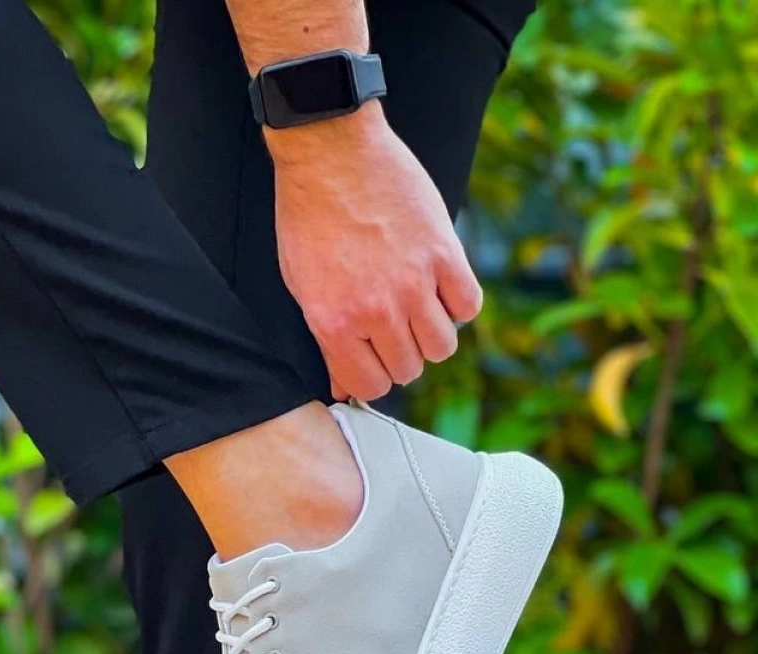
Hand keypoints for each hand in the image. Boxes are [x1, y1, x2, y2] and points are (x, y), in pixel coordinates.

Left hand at [269, 108, 482, 399]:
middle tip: (395, 327)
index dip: (374, 376)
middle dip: (402, 355)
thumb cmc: (309, 216)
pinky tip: (442, 286)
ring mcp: (413, 283)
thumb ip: (326, 340)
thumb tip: (342, 386)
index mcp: (335, 323)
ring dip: (432, 334)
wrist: (330, 151)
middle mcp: (376, 311)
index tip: (375, 358)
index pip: (370, 386)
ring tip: (419, 308)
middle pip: (408, 369)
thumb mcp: (302, 286)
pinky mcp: (443, 253)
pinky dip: (458, 304)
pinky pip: (467, 305)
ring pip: (442, 346)